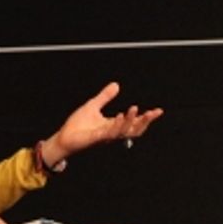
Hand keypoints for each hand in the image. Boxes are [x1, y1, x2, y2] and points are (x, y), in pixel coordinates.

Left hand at [44, 82, 162, 162]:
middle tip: (152, 113)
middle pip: (134, 130)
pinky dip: (116, 124)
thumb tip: (117, 85)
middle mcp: (113, 132)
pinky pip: (109, 133)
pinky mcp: (96, 138)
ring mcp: (105, 136)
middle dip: (144, 122)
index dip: (147, 117)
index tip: (158, 111)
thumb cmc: (77, 126)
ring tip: (134, 108)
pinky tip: (120, 115)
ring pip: (124, 131)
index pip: (135, 123)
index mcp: (114, 125)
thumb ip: (105, 97)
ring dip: (130, 120)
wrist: (64, 138)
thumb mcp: (93, 105)